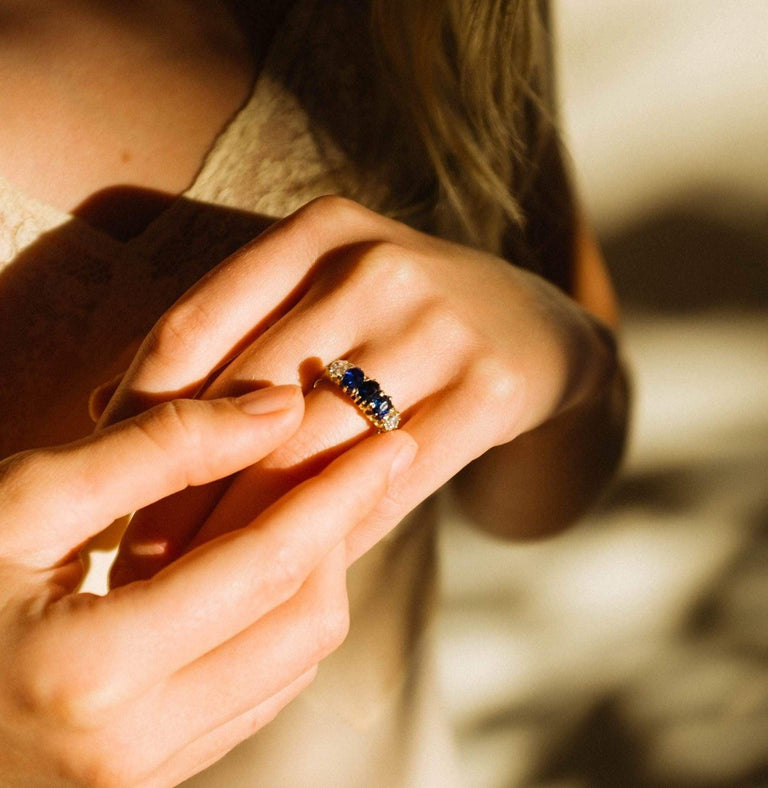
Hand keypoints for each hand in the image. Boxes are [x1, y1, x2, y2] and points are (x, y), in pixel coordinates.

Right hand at [0, 385, 415, 785]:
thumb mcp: (20, 501)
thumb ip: (153, 448)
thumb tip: (274, 406)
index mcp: (95, 672)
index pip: (270, 563)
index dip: (337, 491)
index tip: (387, 439)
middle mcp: (136, 745)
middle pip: (302, 619)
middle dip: (343, 530)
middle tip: (368, 460)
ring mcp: (148, 773)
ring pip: (291, 659)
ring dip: (318, 571)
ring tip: (326, 498)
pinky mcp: (151, 773)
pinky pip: (256, 688)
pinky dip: (281, 615)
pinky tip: (275, 558)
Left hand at [102, 196, 615, 582]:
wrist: (537, 327)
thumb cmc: (403, 319)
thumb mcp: (326, 293)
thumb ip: (235, 332)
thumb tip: (114, 402)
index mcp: (321, 231)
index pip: (197, 324)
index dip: (142, 412)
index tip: (110, 479)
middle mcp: (379, 266)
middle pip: (251, 394)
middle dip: (187, 486)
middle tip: (136, 555)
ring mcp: (442, 325)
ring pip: (319, 444)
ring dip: (254, 522)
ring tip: (202, 575)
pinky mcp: (492, 388)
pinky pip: (392, 480)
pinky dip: (341, 531)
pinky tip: (301, 569)